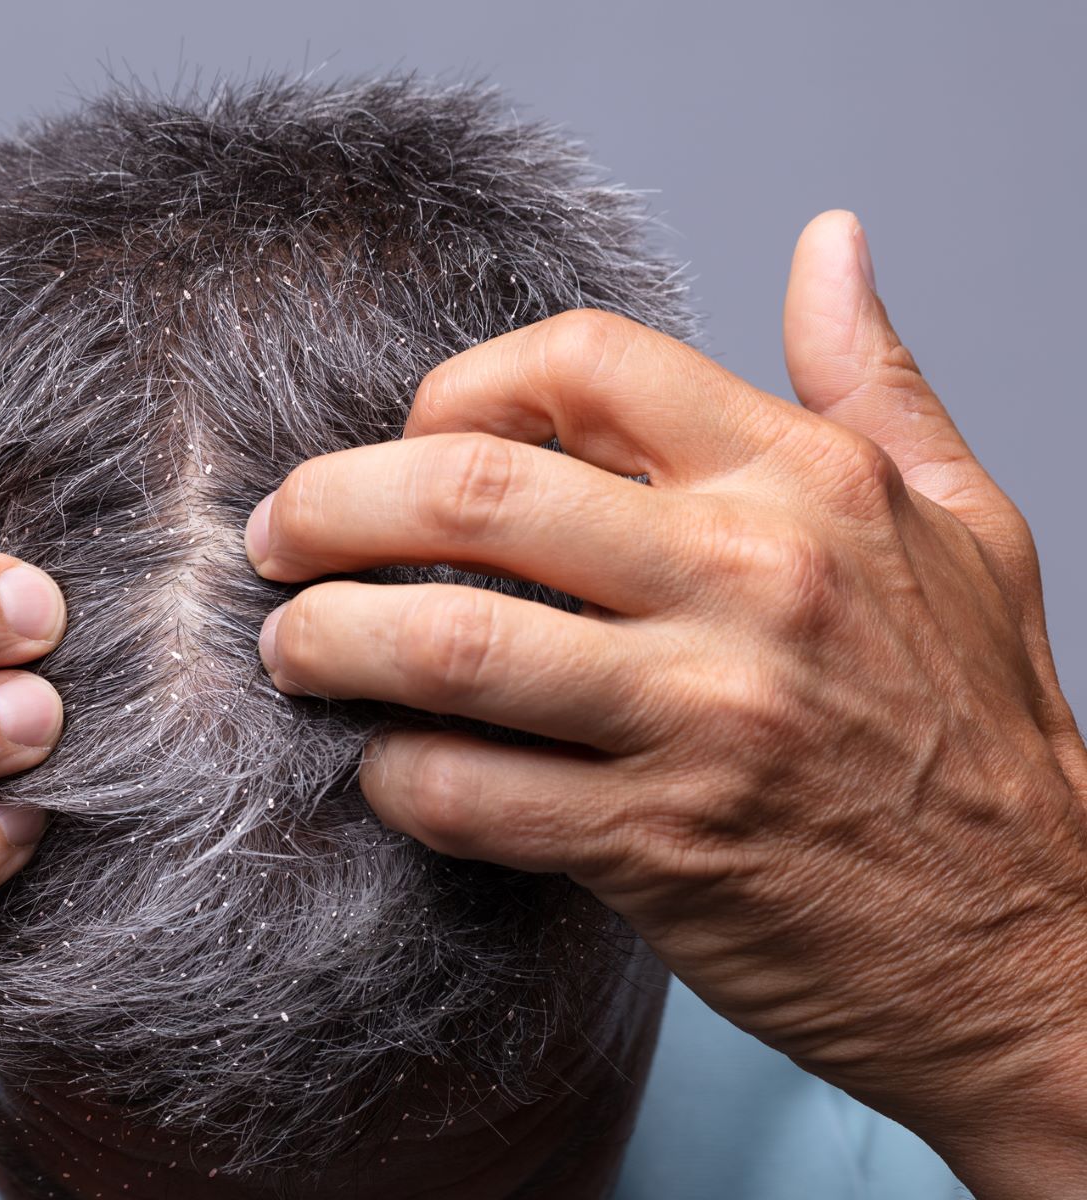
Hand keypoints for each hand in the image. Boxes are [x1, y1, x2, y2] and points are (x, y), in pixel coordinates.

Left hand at [244, 212, 1086, 1197]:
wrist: (1035, 945)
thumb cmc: (982, 731)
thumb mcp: (960, 522)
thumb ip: (871, 379)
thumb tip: (825, 242)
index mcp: (807, 482)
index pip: (581, 363)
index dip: (459, 389)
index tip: (414, 442)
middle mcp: (753, 582)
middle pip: (473, 491)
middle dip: (330, 504)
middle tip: (277, 536)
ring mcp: (704, 719)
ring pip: (449, 643)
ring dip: (328, 638)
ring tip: (292, 645)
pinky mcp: (660, 847)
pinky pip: (467, 793)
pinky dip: (394, 776)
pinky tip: (384, 766)